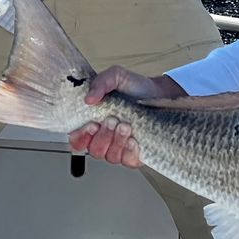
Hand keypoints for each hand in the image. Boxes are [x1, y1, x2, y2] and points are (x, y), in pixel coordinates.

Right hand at [68, 65, 184, 167]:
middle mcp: (104, 138)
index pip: (77, 139)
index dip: (80, 136)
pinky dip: (129, 152)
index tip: (91, 124)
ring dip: (117, 142)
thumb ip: (100, 83)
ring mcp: (119, 148)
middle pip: (93, 150)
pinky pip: (127, 161)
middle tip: (112, 120)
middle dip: (103, 136)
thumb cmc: (135, 87)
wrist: (160, 94)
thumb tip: (89, 98)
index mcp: (93, 122)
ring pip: (110, 156)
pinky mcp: (135, 155)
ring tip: (125, 126)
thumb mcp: (116, 76)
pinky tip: (133, 140)